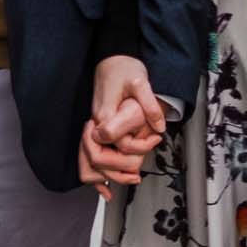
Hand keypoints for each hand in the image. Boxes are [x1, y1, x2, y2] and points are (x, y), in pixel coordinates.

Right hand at [82, 60, 165, 199]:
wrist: (112, 58)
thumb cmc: (124, 68)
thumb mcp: (141, 82)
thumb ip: (149, 105)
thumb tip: (157, 127)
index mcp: (105, 114)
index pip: (113, 142)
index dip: (134, 148)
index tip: (153, 141)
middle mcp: (95, 124)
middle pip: (97, 159)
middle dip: (119, 169)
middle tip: (139, 172)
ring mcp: (93, 127)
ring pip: (89, 162)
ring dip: (108, 175)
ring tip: (130, 180)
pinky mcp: (96, 128)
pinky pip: (89, 157)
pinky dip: (96, 175)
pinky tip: (105, 189)